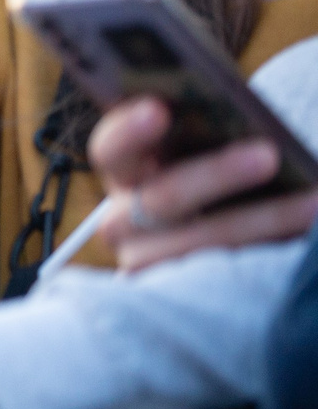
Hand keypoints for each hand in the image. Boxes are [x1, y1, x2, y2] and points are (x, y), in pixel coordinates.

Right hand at [87, 97, 317, 270]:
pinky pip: (225, 283)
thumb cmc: (210, 175)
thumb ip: (203, 132)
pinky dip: (268, 257)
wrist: (220, 233)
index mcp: (123, 170)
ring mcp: (150, 263)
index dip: (129, 130)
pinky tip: (306, 238)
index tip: (159, 110)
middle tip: (268, 154)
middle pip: (162, 198)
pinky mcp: (181, 299)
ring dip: (261, 221)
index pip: (110, 148)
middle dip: (216, 175)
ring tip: (312, 202)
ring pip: (201, 246)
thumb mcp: (197, 152)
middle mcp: (123, 221)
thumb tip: (237, 117)